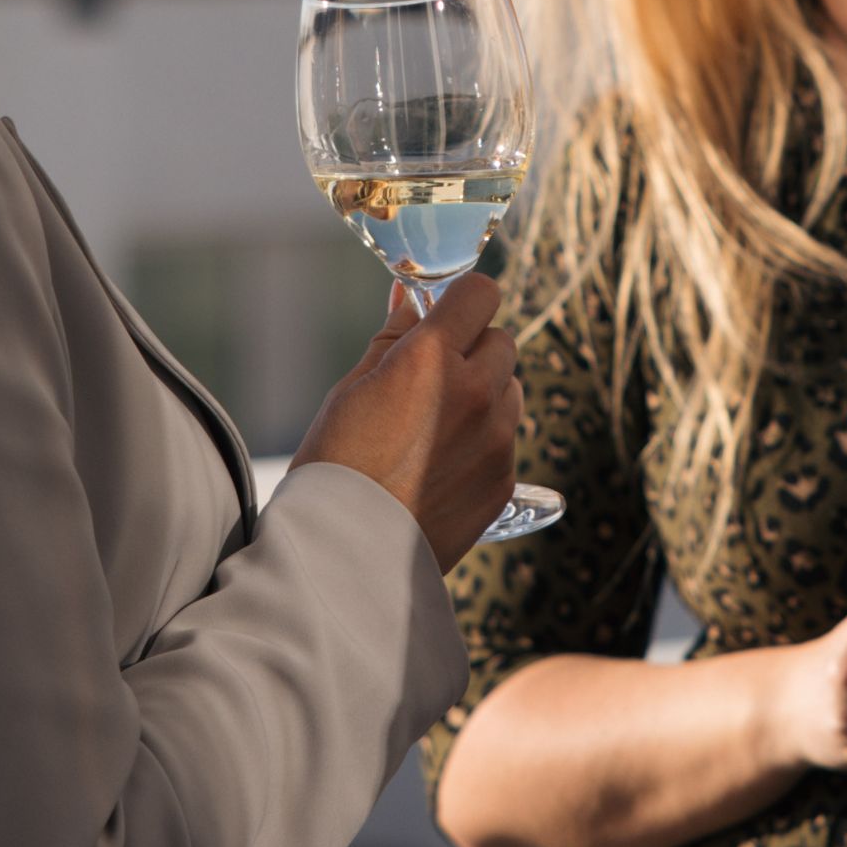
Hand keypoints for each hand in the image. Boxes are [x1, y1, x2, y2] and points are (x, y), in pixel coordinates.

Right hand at [287, 272, 521, 568]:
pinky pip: (507, 439)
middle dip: (473, 348)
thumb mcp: (351, 389)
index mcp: (432, 359)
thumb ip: (392, 339)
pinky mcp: (505, 481)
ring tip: (436, 425)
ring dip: (486, 393)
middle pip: (501, 340)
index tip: (444, 313)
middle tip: (433, 375)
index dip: (461, 299)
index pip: (480, 293)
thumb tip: (410, 300)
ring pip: (511, 390)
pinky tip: (442, 463)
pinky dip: (485, 440)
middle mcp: (476, 393)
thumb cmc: (335, 466)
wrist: (345, 553)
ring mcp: (497, 440)